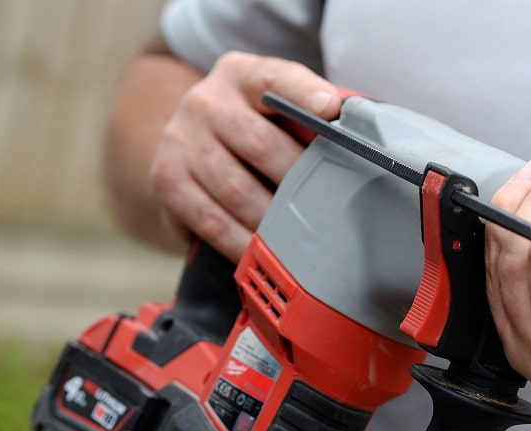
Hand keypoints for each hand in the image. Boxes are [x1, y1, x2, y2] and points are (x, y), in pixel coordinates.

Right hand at [149, 51, 341, 260]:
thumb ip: (311, 121)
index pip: (277, 78)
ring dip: (274, 222)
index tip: (331, 109)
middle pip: (261, 144)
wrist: (184, 149)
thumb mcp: (276, 113)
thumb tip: (362, 139)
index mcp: (242, 75)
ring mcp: (182, 140)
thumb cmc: (251, 133)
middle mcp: (206, 101)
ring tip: (302, 240)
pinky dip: (244, 243)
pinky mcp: (167, 180)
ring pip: (238, 190)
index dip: (305, 93)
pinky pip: (213, 221)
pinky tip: (264, 254)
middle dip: (300, 183)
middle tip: (331, 211)